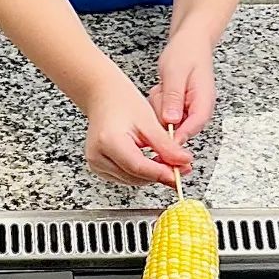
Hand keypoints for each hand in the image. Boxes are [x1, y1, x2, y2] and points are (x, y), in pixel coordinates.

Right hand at [83, 69, 192, 188]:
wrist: (104, 98)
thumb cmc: (123, 103)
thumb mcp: (149, 121)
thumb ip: (166, 145)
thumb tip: (183, 162)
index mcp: (108, 140)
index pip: (137, 166)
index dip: (161, 173)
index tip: (179, 174)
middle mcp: (97, 156)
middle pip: (135, 176)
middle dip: (160, 174)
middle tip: (182, 166)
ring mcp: (96, 164)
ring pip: (132, 180)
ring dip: (152, 175)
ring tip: (169, 162)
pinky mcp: (99, 168)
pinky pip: (126, 177)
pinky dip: (141, 173)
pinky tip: (152, 162)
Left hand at [150, 29, 215, 144]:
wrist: (190, 42)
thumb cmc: (187, 52)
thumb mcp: (175, 72)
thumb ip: (173, 97)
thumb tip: (172, 121)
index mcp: (204, 100)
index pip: (195, 125)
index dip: (179, 135)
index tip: (163, 138)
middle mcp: (199, 109)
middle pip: (179, 128)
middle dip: (164, 114)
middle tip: (162, 92)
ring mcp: (190, 109)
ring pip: (169, 122)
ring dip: (160, 107)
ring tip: (163, 87)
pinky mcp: (181, 108)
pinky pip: (164, 114)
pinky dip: (158, 103)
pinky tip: (162, 89)